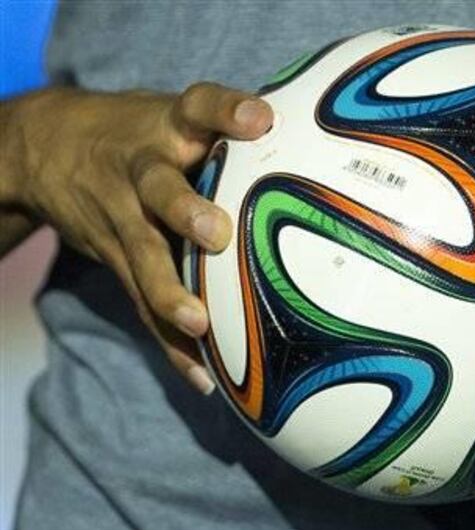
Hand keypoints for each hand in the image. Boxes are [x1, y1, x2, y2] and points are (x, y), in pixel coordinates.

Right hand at [4, 83, 271, 392]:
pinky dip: (168, 342)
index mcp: (170, 128)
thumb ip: (230, 132)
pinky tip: (201, 376)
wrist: (52, 150)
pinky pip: (139, 302)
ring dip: (169, 291)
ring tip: (198, 324)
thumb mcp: (178, 119)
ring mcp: (123, 215)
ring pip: (143, 255)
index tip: (259, 119)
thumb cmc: (147, 137)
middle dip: (183, 210)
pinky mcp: (113, 258)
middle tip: (214, 233)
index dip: (225, 109)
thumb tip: (322, 152)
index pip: (197, 106)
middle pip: (159, 186)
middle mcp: (142, 170)